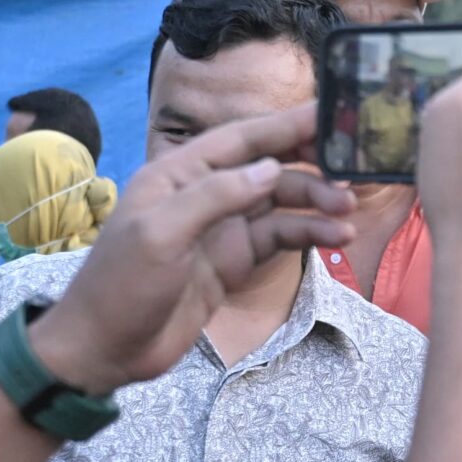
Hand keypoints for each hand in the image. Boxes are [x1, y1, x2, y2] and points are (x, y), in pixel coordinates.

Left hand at [32, 106, 354, 392]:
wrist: (105, 349)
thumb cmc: (121, 285)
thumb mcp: (161, 234)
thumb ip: (215, 197)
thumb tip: (270, 168)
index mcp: (179, 174)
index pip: (241, 138)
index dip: (285, 124)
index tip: (331, 112)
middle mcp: (205, 193)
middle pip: (268, 165)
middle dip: (311, 162)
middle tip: (356, 165)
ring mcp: (222, 228)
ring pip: (281, 202)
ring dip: (316, 201)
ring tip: (349, 210)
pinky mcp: (234, 261)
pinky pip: (279, 237)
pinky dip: (308, 234)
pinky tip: (336, 236)